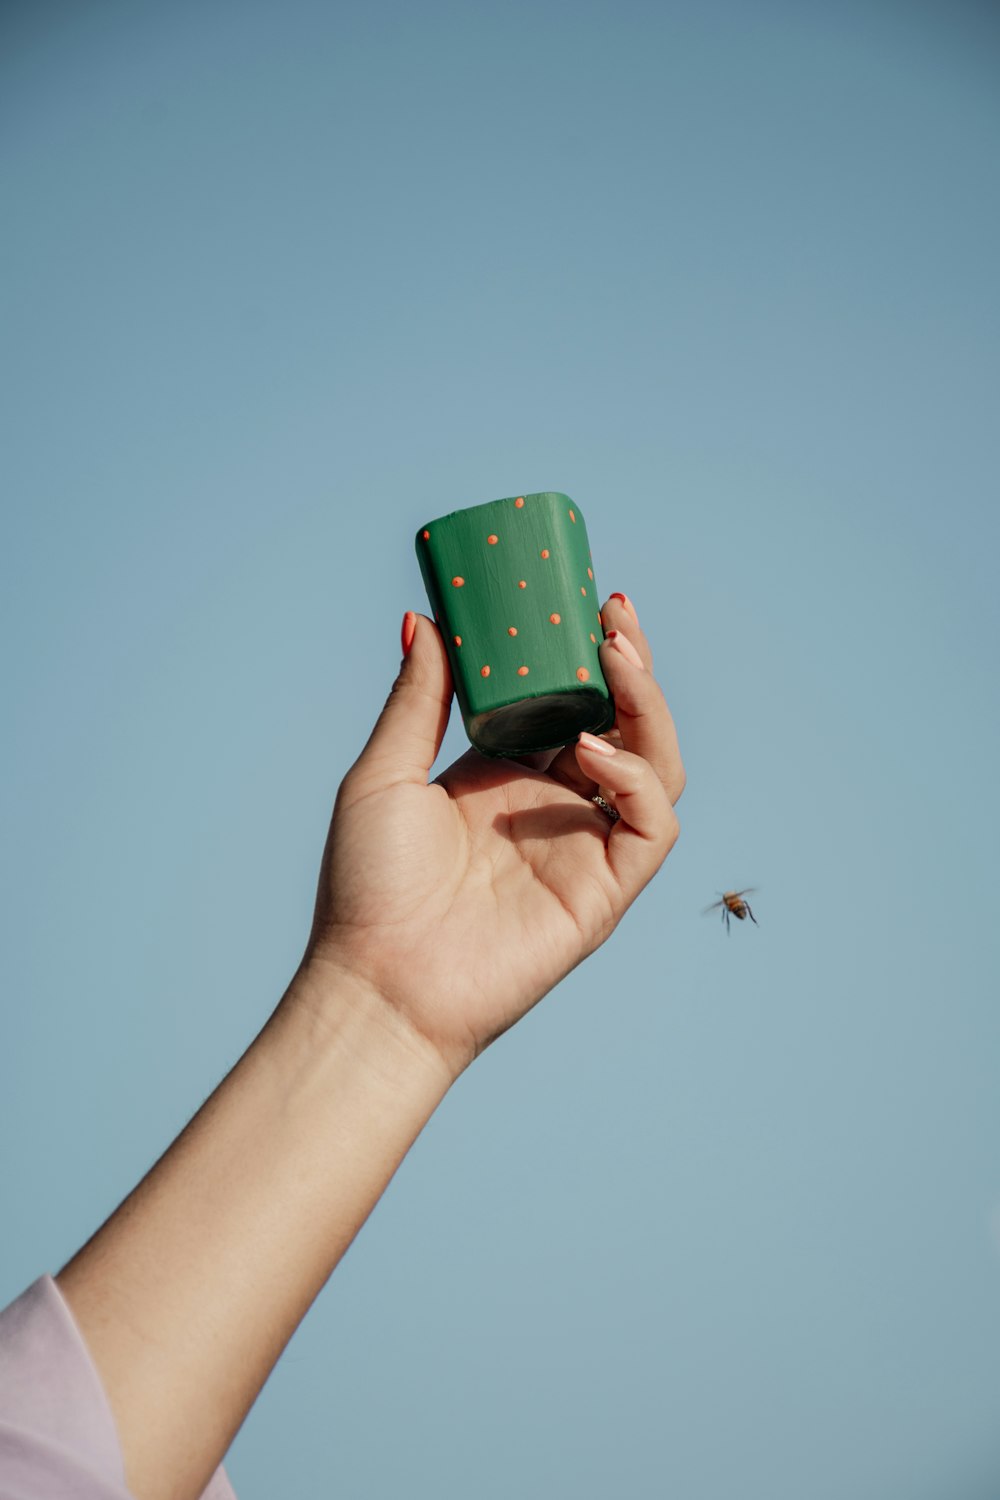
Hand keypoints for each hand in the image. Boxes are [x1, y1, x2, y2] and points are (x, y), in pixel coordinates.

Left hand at [302, 593, 684, 1079]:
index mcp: (507, 773)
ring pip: (656, 764)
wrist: (376, 981)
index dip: (583, 649)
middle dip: (629, 662)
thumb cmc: (369, 886)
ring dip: (648, 705)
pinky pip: (653, 825)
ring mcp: (584, 844)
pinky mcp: (605, 889)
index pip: (568, 697)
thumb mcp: (385, 775)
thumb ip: (419, 699)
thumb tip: (427, 617)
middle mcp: (554, 803)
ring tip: (616, 654)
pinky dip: (638, 779)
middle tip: (613, 610)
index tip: (580, 594)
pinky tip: (593, 750)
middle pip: (623, 720)